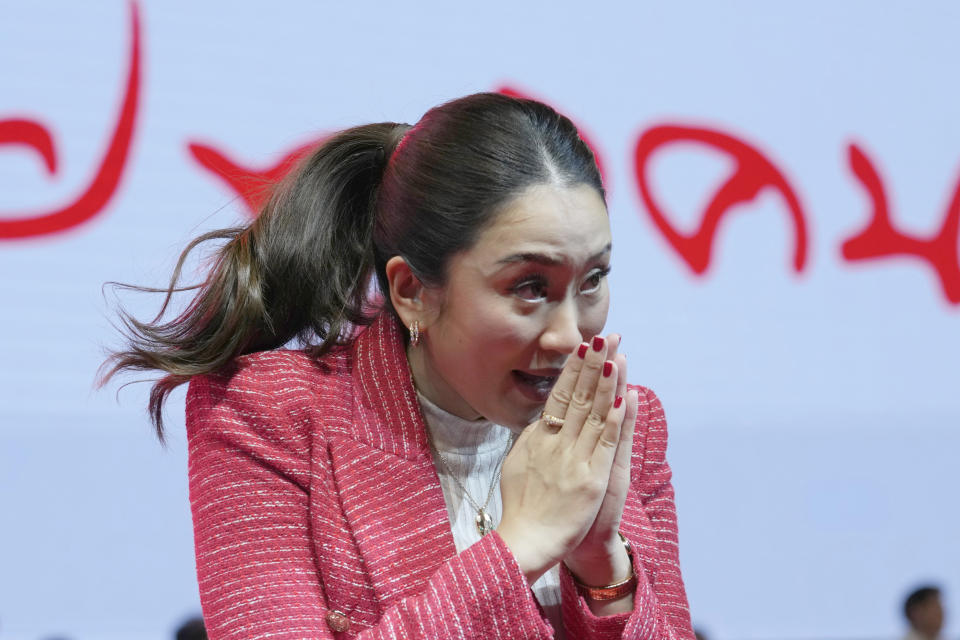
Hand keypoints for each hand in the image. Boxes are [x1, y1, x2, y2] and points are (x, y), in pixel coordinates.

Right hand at [496, 334, 627, 584]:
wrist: (524, 542)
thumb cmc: (522, 508)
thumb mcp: (517, 465)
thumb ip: (530, 441)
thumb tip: (540, 419)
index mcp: (538, 438)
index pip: (559, 395)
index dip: (574, 369)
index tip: (584, 346)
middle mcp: (556, 443)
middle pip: (578, 396)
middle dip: (593, 364)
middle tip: (605, 335)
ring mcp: (574, 459)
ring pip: (594, 413)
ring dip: (607, 382)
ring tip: (617, 354)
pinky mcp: (591, 479)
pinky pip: (605, 443)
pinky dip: (616, 419)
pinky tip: (625, 397)